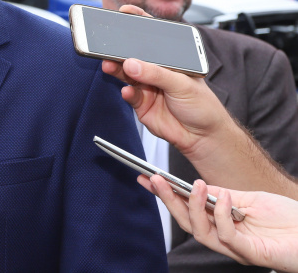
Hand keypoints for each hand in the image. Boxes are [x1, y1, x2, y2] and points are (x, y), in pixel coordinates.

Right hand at [100, 5, 229, 154]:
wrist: (203, 137)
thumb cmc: (203, 106)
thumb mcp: (183, 84)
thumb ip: (156, 73)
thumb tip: (132, 64)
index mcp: (172, 59)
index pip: (154, 36)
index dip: (139, 22)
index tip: (125, 12)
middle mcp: (157, 70)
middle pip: (135, 54)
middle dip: (120, 49)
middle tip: (107, 46)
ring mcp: (148, 85)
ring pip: (127, 73)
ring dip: (117, 69)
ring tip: (109, 66)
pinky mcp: (140, 102)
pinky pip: (128, 94)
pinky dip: (127, 92)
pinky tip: (129, 92)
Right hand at [144, 175, 297, 269]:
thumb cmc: (289, 219)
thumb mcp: (251, 199)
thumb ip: (224, 195)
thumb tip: (198, 185)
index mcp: (221, 223)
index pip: (186, 209)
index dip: (165, 194)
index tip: (146, 177)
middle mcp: (224, 238)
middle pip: (186, 222)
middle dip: (169, 200)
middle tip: (156, 180)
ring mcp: (236, 247)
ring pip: (201, 232)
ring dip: (194, 207)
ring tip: (196, 185)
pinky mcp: (251, 253)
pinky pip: (227, 236)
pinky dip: (223, 215)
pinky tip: (226, 198)